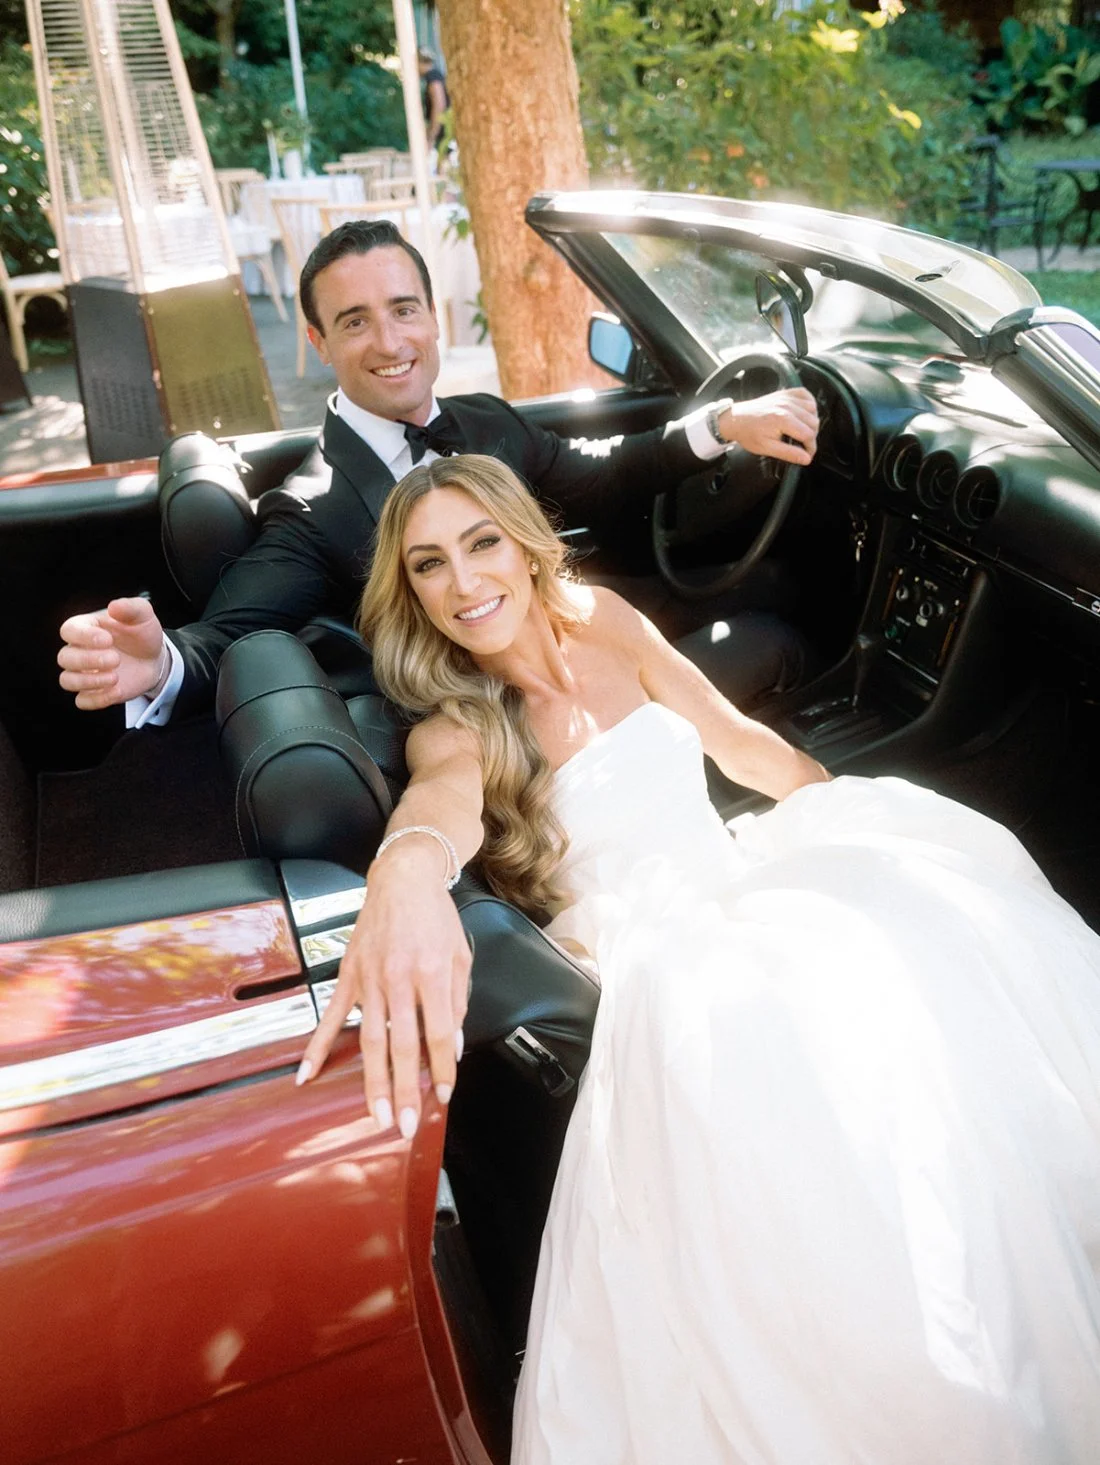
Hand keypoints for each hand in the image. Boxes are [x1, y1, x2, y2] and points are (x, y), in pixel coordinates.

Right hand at [57, 597, 166, 709]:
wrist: (154, 658)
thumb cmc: (141, 633)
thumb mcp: (142, 615)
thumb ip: (130, 607)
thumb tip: (114, 606)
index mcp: (85, 628)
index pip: (69, 631)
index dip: (84, 637)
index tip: (107, 639)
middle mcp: (79, 651)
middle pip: (65, 658)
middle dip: (88, 660)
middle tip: (115, 659)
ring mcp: (84, 673)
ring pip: (67, 681)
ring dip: (89, 681)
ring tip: (115, 677)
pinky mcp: (93, 692)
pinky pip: (82, 701)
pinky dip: (97, 699)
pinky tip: (116, 691)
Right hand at [297, 842, 469, 1137]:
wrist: (402, 879)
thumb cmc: (435, 917)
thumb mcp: (460, 955)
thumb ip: (456, 1001)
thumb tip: (451, 1045)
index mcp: (432, 973)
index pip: (438, 1033)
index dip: (442, 1068)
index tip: (443, 1095)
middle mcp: (399, 978)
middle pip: (403, 1046)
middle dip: (406, 1090)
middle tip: (407, 1125)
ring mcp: (369, 979)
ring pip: (370, 1040)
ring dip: (373, 1082)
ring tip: (376, 1115)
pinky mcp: (348, 975)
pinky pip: (331, 1017)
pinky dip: (318, 1047)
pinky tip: (307, 1075)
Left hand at [719, 388, 818, 464]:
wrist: (736, 419)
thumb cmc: (749, 434)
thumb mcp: (767, 448)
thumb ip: (788, 453)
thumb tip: (806, 459)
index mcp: (783, 420)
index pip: (808, 435)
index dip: (811, 448)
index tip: (807, 455)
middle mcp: (787, 406)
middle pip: (813, 422)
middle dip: (811, 436)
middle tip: (802, 444)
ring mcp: (787, 398)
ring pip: (813, 409)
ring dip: (811, 421)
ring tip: (802, 430)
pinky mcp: (785, 393)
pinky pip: (806, 395)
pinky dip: (809, 403)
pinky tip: (804, 413)